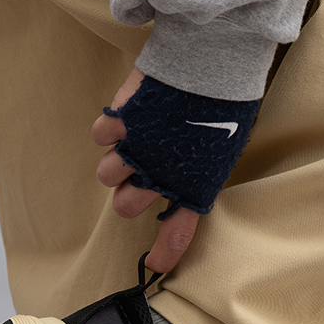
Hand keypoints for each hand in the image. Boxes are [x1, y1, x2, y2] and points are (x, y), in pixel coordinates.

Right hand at [92, 67, 199, 273]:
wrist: (213, 59)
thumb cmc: (223, 103)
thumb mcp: (219, 149)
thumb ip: (195, 175)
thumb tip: (178, 189)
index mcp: (194, 185)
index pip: (178, 230)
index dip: (165, 251)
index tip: (155, 264)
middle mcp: (161, 176)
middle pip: (124, 206)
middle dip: (129, 192)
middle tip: (140, 172)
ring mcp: (137, 149)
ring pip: (106, 175)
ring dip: (116, 162)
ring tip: (134, 142)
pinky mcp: (120, 121)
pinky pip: (101, 136)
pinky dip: (110, 130)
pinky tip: (128, 117)